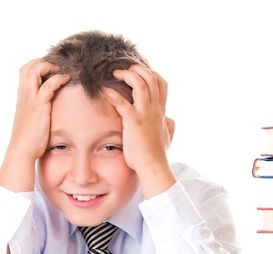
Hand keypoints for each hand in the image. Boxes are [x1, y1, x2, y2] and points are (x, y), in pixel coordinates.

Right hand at [10, 58, 70, 159]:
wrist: (22, 150)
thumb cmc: (28, 138)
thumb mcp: (30, 118)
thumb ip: (35, 108)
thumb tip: (46, 106)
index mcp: (22, 96)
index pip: (25, 71)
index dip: (37, 65)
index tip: (50, 69)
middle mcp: (24, 95)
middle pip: (28, 66)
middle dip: (42, 62)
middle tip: (56, 68)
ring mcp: (30, 99)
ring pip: (35, 70)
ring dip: (49, 66)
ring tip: (60, 71)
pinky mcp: (39, 106)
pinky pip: (48, 86)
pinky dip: (58, 78)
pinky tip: (66, 79)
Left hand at [101, 65, 176, 197]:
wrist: (153, 167)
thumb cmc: (157, 154)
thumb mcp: (167, 137)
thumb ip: (168, 126)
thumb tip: (170, 120)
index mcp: (161, 111)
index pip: (161, 83)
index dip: (150, 73)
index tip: (137, 71)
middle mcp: (155, 109)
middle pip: (150, 78)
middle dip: (136, 68)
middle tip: (122, 68)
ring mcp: (145, 114)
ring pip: (140, 83)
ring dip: (126, 75)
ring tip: (113, 73)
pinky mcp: (134, 121)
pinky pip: (122, 102)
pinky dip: (111, 93)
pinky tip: (102, 89)